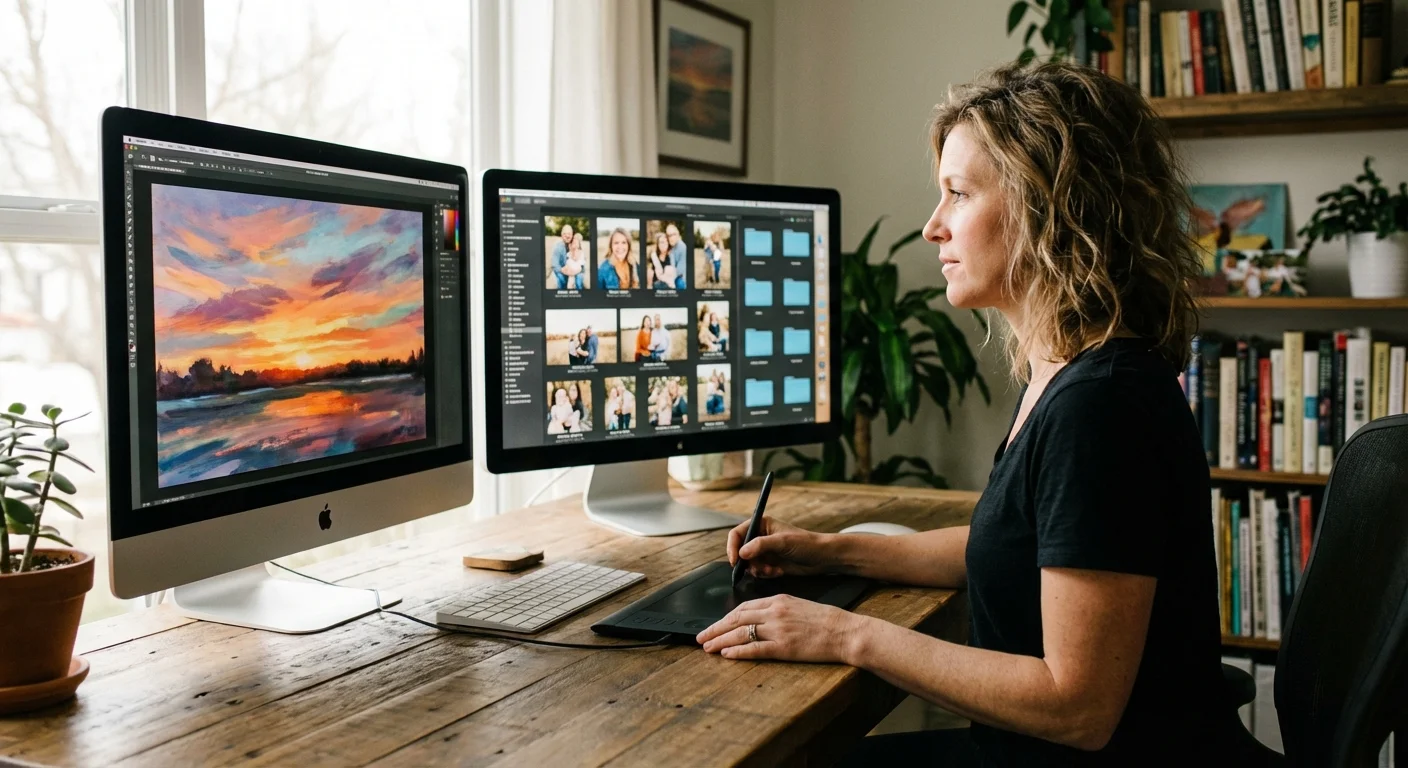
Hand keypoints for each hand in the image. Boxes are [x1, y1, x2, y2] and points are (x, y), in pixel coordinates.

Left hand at [696, 594, 867, 662]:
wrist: (845, 631)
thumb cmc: (826, 620)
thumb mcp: (799, 605)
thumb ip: (778, 609)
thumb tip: (759, 617)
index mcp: (778, 600)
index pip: (743, 607)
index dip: (725, 617)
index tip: (714, 624)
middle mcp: (775, 612)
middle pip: (736, 619)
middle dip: (715, 628)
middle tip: (701, 636)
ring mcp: (778, 630)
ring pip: (741, 633)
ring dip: (720, 640)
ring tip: (707, 647)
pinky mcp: (784, 647)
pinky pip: (755, 649)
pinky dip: (738, 651)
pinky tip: (727, 654)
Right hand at [726, 516, 830, 577]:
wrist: (821, 558)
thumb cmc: (805, 543)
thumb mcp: (782, 542)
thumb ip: (760, 545)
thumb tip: (741, 553)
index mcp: (761, 524)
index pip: (737, 534)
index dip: (732, 547)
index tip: (734, 560)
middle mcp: (760, 537)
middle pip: (740, 551)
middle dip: (748, 562)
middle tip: (758, 568)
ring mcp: (764, 552)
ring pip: (748, 564)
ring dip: (758, 570)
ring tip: (771, 570)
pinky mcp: (769, 564)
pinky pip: (758, 572)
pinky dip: (765, 574)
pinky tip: (778, 572)